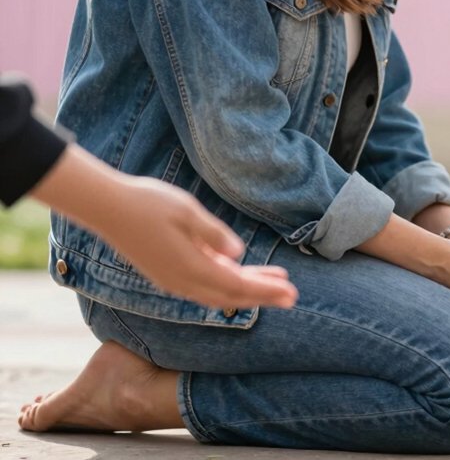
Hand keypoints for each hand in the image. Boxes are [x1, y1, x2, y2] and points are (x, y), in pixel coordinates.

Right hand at [32, 146, 298, 309]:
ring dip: (248, 289)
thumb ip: (214, 235)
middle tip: (292, 296)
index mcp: (191, 268)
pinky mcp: (167, 272)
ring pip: (219, 292)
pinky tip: (241, 270)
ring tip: (276, 281)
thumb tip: (238, 253)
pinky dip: (227, 281)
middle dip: (264, 296)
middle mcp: (183, 281)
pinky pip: (204, 284)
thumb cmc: (148, 204)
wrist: (107, 207)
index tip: (291, 292)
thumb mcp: (187, 212)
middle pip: (232, 295)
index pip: (238, 285)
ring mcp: (173, 280)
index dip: (266, 290)